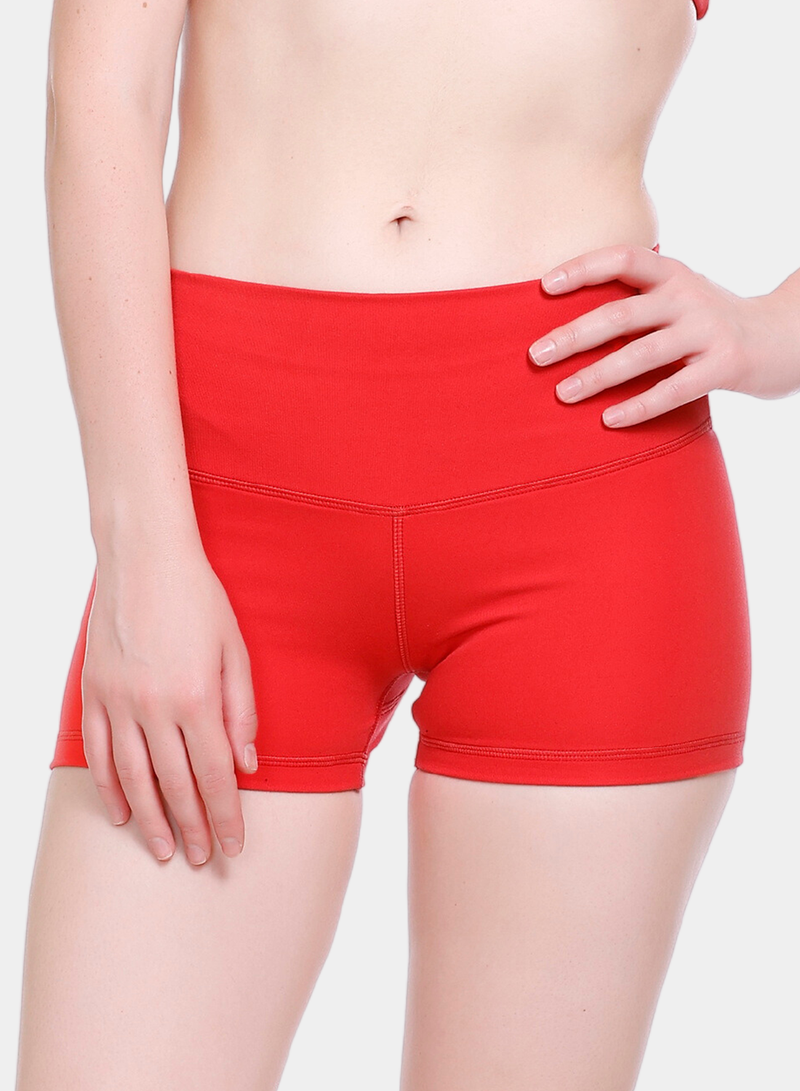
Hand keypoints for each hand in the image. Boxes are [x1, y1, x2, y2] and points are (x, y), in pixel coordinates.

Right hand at [81, 546, 259, 864]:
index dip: (226, 817)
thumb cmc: (200, 600)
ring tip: (163, 851)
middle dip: (192, 829)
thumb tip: (246, 765)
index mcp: (197, 697)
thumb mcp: (235, 650)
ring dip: (151, 821)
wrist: (144, 558)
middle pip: (176, 786)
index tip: (233, 848)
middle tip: (201, 861)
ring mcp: (118, 702)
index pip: (216, 776)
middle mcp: (155, 707)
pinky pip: (98, 753)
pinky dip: (109, 788)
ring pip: (133, 778)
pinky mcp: (93, 694)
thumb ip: (241, 710)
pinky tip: (122, 813)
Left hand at [527, 244, 799, 426]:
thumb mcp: (679, 297)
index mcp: (672, 274)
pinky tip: (609, 420)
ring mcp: (708, 331)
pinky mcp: (724, 366)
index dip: (582, 268)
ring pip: (642, 354)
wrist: (786, 337)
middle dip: (574, 335)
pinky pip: (673, 389)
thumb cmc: (711, 322)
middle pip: (621, 313)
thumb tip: (565, 326)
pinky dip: (638, 406)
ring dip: (597, 376)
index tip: (543, 287)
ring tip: (563, 394)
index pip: (622, 258)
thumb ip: (637, 301)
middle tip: (536, 356)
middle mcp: (688, 297)